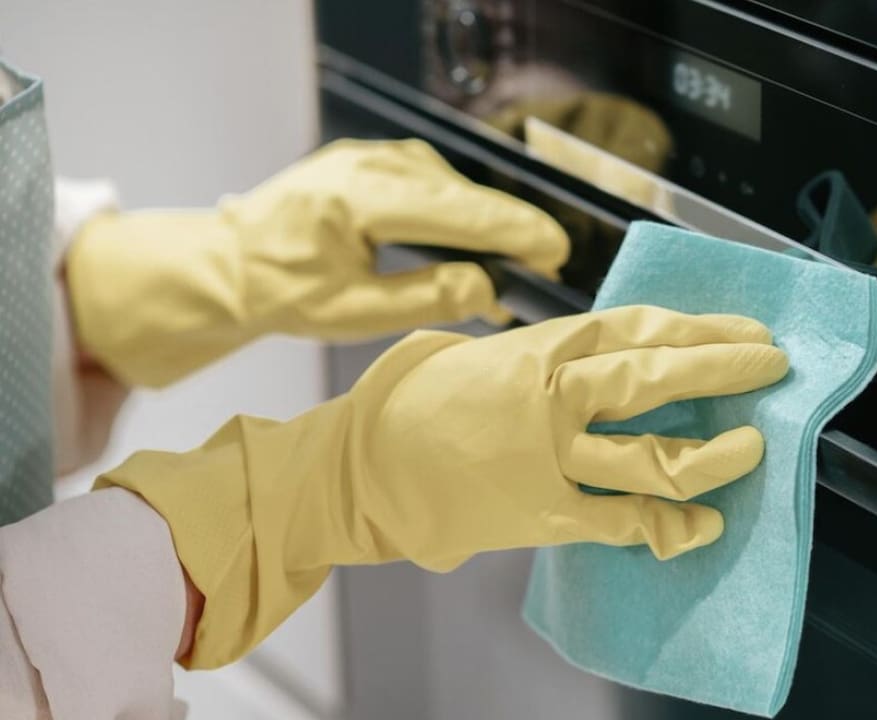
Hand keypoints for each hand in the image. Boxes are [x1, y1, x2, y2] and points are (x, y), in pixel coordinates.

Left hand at [65, 139, 568, 387]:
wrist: (229, 263)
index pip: (453, 211)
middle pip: (457, 192)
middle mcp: (367, 163)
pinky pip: (430, 179)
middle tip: (551, 255)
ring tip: (519, 251)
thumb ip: (422, 299)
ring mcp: (369, 155)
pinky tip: (474, 233)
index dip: (510, 230)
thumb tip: (487, 287)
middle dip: (508, 223)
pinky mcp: (371, 160)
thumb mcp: (351, 313)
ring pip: (448, 182)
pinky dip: (458, 206)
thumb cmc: (283, 293)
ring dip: (484, 217)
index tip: (553, 249)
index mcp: (358, 198)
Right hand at [98, 306, 789, 667]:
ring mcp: (553, 458)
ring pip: (655, 455)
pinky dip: (669, 527)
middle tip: (773, 370)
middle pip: (661, 377)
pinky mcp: (545, 514)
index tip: (748, 332)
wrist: (364, 465)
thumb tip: (602, 353)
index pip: (643, 326)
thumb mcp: (485, 349)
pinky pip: (623, 522)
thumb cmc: (415, 398)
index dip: (704, 329)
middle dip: (727, 371)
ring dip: (714, 453)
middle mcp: (556, 396)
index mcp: (544, 345)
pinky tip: (703, 525)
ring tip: (752, 447)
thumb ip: (549, 352)